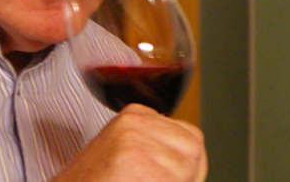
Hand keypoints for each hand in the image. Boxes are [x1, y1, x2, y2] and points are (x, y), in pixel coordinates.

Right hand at [55, 104, 206, 181]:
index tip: (166, 177)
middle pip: (193, 150)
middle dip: (185, 175)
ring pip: (186, 171)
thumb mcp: (128, 154)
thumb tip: (193, 159)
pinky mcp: (132, 158)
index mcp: (135, 114)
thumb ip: (157, 148)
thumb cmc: (96, 180)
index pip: (190, 136)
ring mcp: (133, 138)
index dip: (188, 165)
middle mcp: (135, 120)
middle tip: (152, 181)